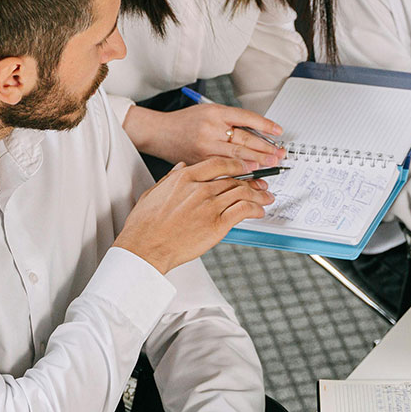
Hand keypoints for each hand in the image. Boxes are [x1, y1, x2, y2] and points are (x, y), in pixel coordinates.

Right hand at [114, 156, 272, 272]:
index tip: (244, 168)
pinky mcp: (218, 224)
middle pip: (234, 179)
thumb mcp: (153, 192)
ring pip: (242, 193)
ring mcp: (210, 206)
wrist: (145, 247)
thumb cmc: (145, 225)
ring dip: (258, 195)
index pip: (218, 164)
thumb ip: (171, 178)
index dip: (236, 165)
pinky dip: (255, 209)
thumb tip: (181, 167)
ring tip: (266, 197)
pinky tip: (259, 211)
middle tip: (260, 184)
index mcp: (185, 178)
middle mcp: (200, 188)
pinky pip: (244, 211)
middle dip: (251, 181)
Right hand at [125, 102, 285, 170]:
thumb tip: (257, 135)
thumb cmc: (184, 123)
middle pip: (244, 138)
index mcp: (214, 112)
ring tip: (271, 164)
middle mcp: (210, 128)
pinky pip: (224, 168)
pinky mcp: (200, 162)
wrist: (159, 133)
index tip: (278, 131)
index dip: (265, 125)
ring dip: (257, 161)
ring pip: (237, 155)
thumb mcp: (207, 113)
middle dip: (265, 148)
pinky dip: (240, 171)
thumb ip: (229, 122)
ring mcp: (205, 147)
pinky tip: (251, 175)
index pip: (246, 117)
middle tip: (280, 154)